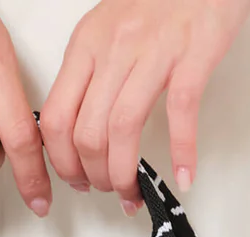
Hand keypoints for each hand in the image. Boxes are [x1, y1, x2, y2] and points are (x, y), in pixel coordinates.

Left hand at [39, 0, 249, 213]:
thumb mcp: (111, 28)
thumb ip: (95, 71)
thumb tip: (84, 126)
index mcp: (87, 44)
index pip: (56, 118)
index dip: (62, 162)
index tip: (76, 181)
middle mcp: (115, 48)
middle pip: (87, 133)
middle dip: (94, 176)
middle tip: (108, 191)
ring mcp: (155, 52)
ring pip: (123, 129)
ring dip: (124, 174)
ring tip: (132, 194)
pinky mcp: (193, 55)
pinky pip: (180, 113)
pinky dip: (182, 152)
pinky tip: (183, 177)